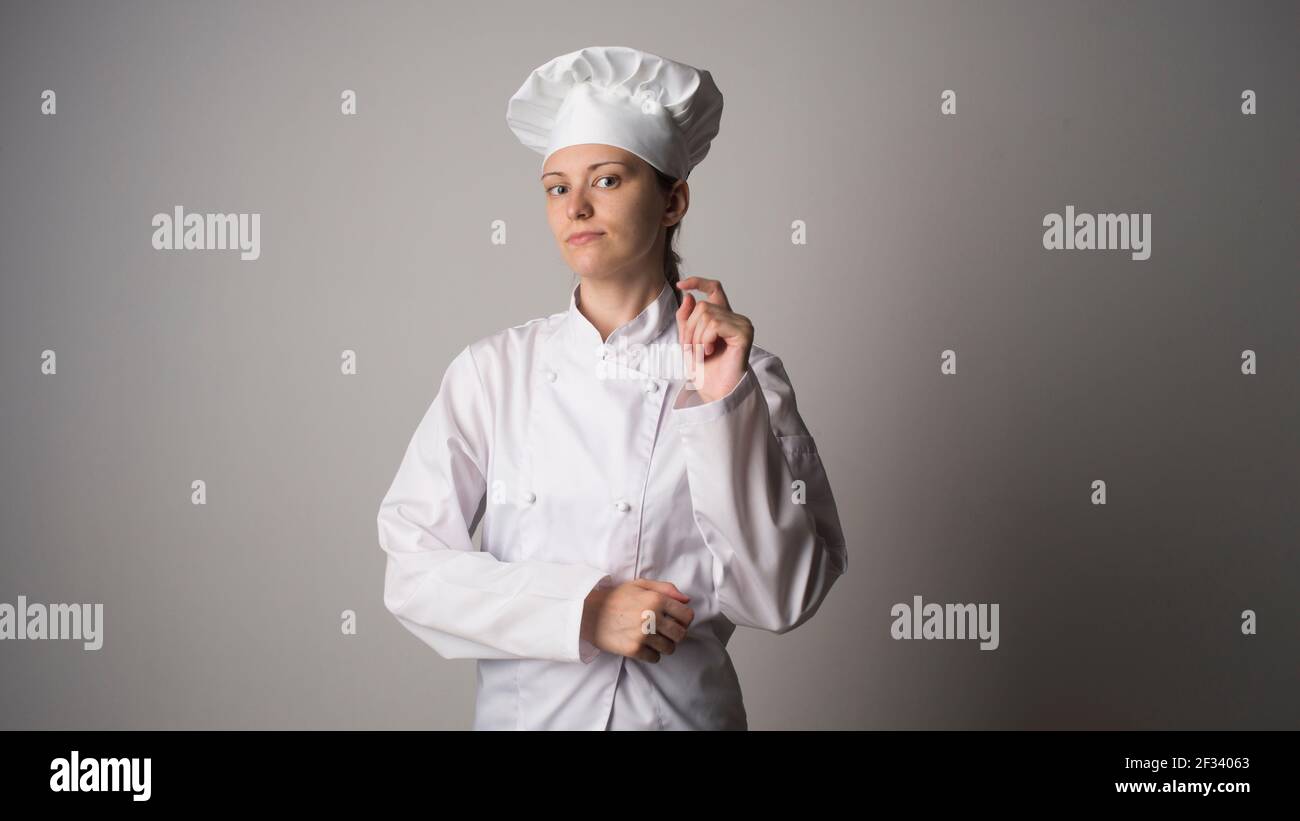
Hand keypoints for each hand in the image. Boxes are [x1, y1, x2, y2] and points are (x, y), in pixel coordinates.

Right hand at [581, 579, 693, 662]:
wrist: (588, 612)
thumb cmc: (615, 597)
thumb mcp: (640, 585)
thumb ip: (666, 589)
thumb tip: (686, 600)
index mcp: (656, 599)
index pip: (687, 615)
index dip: (684, 619)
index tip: (676, 620)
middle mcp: (652, 617)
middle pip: (680, 634)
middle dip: (676, 634)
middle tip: (665, 632)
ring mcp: (643, 635)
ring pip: (670, 648)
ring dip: (664, 645)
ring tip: (653, 639)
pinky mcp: (634, 649)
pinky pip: (655, 658)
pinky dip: (652, 654)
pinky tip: (643, 645)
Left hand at [675, 276, 753, 403]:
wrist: (715, 391)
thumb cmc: (704, 370)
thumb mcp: (687, 340)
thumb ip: (686, 318)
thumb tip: (688, 296)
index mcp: (723, 317)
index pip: (714, 288)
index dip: (698, 282)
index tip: (680, 285)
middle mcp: (735, 318)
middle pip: (702, 306)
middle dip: (689, 329)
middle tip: (690, 349)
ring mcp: (742, 324)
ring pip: (706, 315)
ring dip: (696, 337)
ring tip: (700, 354)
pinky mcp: (744, 332)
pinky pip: (715, 325)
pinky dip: (705, 339)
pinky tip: (709, 352)